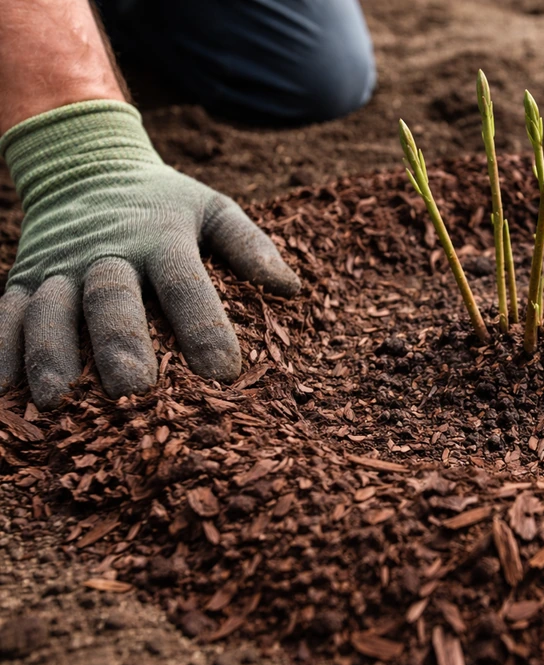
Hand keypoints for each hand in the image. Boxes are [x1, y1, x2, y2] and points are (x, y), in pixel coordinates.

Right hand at [0, 101, 299, 408]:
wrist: (87, 164)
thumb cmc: (165, 203)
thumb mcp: (212, 208)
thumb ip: (249, 245)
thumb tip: (292, 288)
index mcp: (161, 238)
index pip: (186, 284)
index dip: (205, 327)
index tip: (224, 372)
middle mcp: (108, 253)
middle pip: (112, 298)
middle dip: (121, 343)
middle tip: (133, 389)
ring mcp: (60, 267)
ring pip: (51, 309)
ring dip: (51, 353)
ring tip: (56, 399)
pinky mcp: (25, 279)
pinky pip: (7, 313)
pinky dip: (0, 350)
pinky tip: (3, 392)